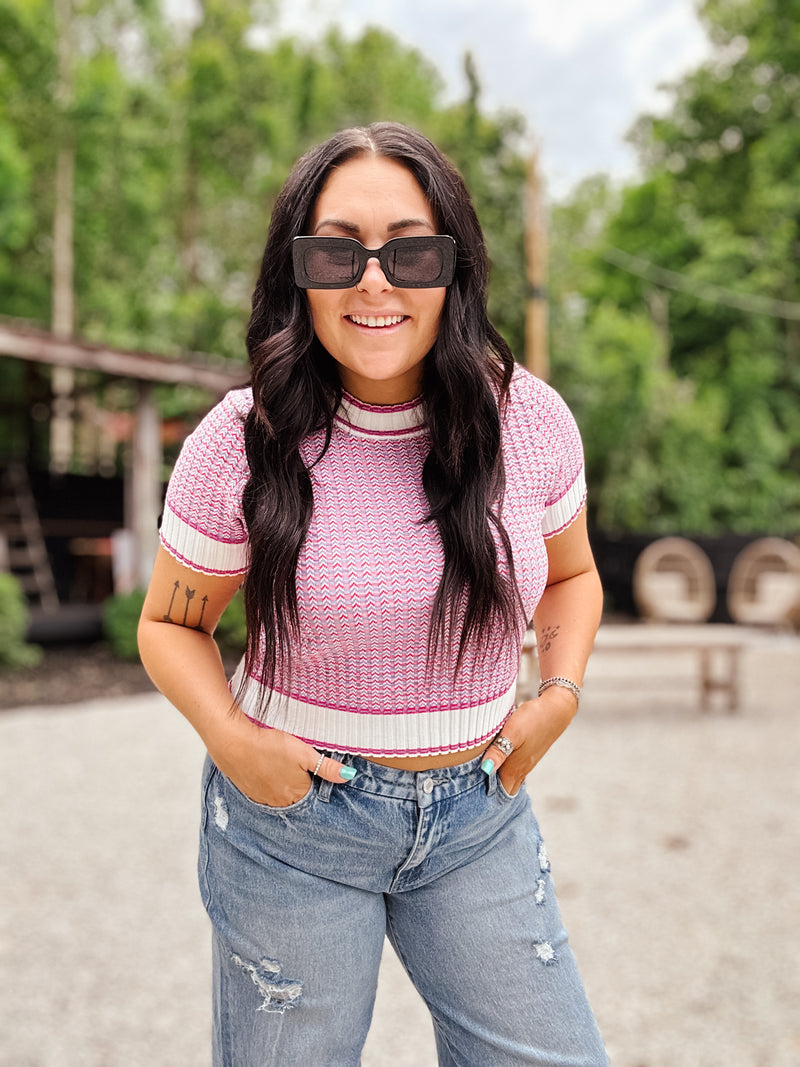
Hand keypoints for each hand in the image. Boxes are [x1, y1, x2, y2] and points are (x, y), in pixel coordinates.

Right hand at [207, 712, 354, 806]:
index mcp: (298, 794)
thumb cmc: (270, 746)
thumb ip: (327, 767)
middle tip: (296, 765)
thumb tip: (349, 776)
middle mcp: (281, 803)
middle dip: (301, 784)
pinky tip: (266, 769)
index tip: (313, 769)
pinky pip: (264, 793)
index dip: (316, 781)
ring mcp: (263, 799)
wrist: (233, 743)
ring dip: (283, 784)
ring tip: (280, 765)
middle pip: (298, 797)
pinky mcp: (249, 792)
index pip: (315, 794)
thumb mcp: (304, 753)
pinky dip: (268, 783)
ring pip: (280, 795)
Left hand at [481, 686, 578, 795]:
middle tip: (472, 790)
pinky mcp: (528, 753)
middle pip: (504, 788)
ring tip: (480, 776)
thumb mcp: (513, 733)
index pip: (501, 794)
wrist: (557, 709)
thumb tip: (485, 770)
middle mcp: (521, 769)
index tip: (471, 796)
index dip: (487, 798)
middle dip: (490, 792)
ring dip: (496, 779)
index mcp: (515, 768)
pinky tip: (496, 761)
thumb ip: (498, 752)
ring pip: (509, 778)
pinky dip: (503, 769)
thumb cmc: (533, 719)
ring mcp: (526, 762)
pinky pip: (513, 768)